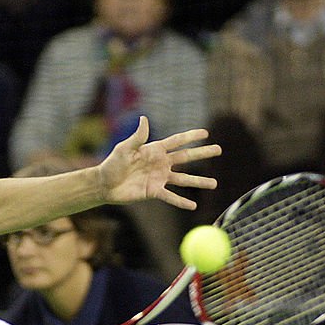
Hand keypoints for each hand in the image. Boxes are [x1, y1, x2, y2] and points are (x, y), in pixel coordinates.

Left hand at [97, 116, 221, 209]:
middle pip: (186, 157)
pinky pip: (171, 197)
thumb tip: (144, 119)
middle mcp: (161, 163)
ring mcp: (159, 178)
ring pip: (184, 180)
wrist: (105, 184)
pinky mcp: (154, 192)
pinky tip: (194, 205)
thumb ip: (138, 137)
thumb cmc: (112, 164)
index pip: (177, 141)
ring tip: (215, 184)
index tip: (206, 133)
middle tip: (219, 149)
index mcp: (155, 150)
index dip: (191, 137)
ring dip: (199, 181)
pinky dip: (181, 201)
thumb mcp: (125, 149)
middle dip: (203, 153)